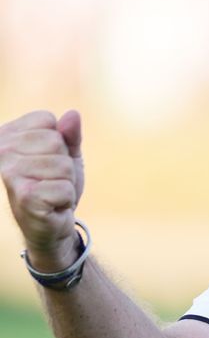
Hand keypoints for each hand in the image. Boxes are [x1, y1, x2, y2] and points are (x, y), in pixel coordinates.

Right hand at [0, 110, 85, 269]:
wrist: (51, 223)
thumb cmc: (56, 184)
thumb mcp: (67, 155)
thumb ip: (70, 135)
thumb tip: (72, 114)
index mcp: (6, 135)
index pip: (47, 120)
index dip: (59, 141)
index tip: (49, 159)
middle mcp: (1, 152)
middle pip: (56, 142)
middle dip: (64, 163)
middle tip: (52, 179)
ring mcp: (9, 174)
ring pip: (63, 165)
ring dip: (66, 182)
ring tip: (52, 192)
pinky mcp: (24, 195)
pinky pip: (64, 187)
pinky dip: (66, 198)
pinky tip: (53, 205)